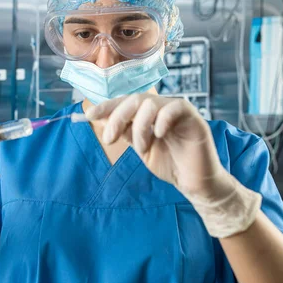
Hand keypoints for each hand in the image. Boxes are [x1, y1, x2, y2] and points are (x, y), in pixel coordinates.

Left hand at [86, 94, 261, 237]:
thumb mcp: (141, 147)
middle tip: (109, 139)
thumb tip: (101, 120)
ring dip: (140, 126)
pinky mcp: (193, 117)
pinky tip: (158, 135)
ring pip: (150, 104)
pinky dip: (162, 119)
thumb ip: (126, 132)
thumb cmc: (169, 164)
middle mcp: (161, 107)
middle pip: (134, 99)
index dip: (106, 106)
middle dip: (117, 117)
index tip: (88, 115)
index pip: (124, 102)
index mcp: (148, 113)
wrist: (194, 184)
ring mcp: (177, 110)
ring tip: (142, 148)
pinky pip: (175, 107)